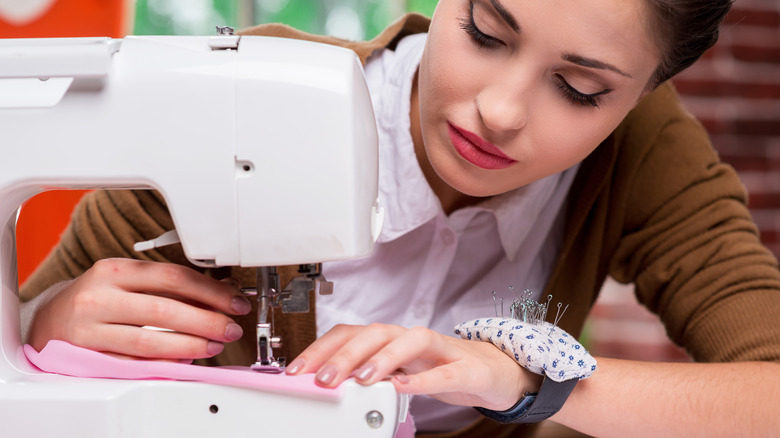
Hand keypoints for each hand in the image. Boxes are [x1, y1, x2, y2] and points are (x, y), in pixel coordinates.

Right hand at [26, 258, 251, 360]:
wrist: (52, 319)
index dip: (211, 291)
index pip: (174, 277)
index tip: (235, 301)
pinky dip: (164, 362)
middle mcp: (100, 296)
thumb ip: (173, 285)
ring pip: (150, 339)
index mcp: (116, 270)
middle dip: (207, 320)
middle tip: (231, 328)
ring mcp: (91, 328)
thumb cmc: (100, 297)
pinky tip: (186, 359)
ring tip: (214, 345)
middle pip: (165, 308)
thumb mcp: (131, 280)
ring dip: (191, 345)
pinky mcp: (89, 355)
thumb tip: (223, 291)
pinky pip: (135, 361)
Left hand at [285, 323, 541, 410]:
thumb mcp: (397, 373)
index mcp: (389, 340)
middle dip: (345, 354)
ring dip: (382, 359)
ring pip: (409, 342)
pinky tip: (402, 387)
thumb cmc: (439, 369)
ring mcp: (440, 349)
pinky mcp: (465, 367)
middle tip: (322, 378)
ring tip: (361, 380)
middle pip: (375, 332)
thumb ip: (367, 376)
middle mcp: (410, 338)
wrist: (492, 371)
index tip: (296, 371)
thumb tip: (325, 387)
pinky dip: (422, 379)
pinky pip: (443, 370)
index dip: (321, 348)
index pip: (350, 333)